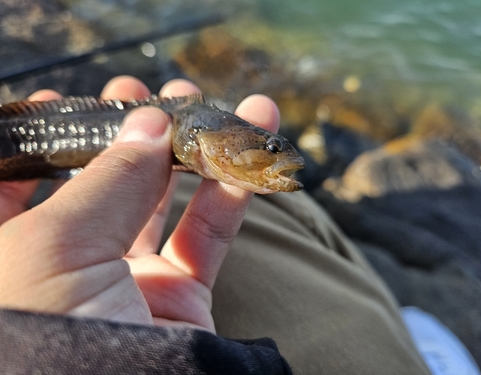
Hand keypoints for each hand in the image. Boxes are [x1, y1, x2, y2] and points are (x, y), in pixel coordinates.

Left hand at [0, 76, 279, 330]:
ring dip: (191, 155)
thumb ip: (108, 181)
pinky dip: (231, 195)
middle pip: (98, 185)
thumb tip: (148, 123)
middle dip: (125, 136)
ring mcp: (126, 285)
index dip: (41, 139)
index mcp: (9, 256)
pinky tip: (249, 156)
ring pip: (161, 204)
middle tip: (149, 96)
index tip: (68, 103)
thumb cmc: (51, 343)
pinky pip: (207, 238)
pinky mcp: (178, 302)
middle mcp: (66, 269)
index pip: (12, 183)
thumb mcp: (58, 248)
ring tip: (210, 107)